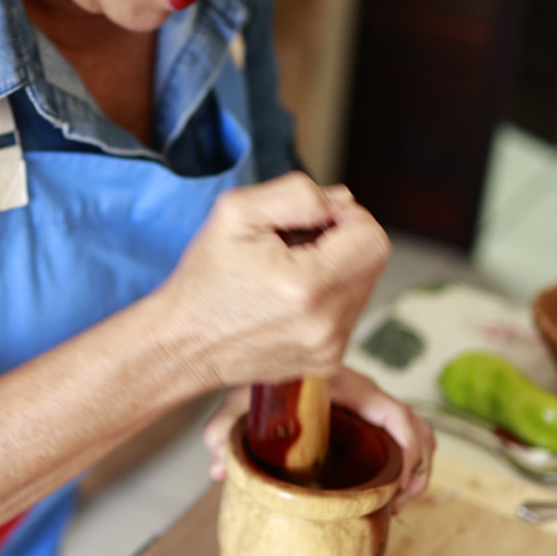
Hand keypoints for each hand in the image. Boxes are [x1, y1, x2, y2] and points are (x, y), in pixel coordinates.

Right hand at [156, 173, 390, 391]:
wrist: (183, 344)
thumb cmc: (205, 279)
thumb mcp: (236, 211)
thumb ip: (299, 194)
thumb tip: (342, 202)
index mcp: (306, 285)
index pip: (373, 238)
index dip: (347, 218)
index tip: (313, 222)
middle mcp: (325, 324)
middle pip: (373, 261)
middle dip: (341, 242)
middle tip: (295, 244)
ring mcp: (329, 348)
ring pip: (364, 286)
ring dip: (336, 269)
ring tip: (289, 272)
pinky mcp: (328, 361)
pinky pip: (349, 312)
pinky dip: (328, 297)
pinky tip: (291, 297)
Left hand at [203, 369, 434, 509]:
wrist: (263, 374)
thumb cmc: (259, 383)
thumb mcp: (241, 402)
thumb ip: (225, 426)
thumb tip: (217, 463)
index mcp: (348, 388)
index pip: (397, 415)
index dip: (408, 452)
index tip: (396, 487)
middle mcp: (367, 399)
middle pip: (417, 431)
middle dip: (417, 472)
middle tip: (396, 505)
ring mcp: (370, 414)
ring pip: (415, 439)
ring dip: (415, 473)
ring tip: (396, 506)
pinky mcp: (366, 427)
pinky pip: (401, 445)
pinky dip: (403, 471)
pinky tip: (383, 498)